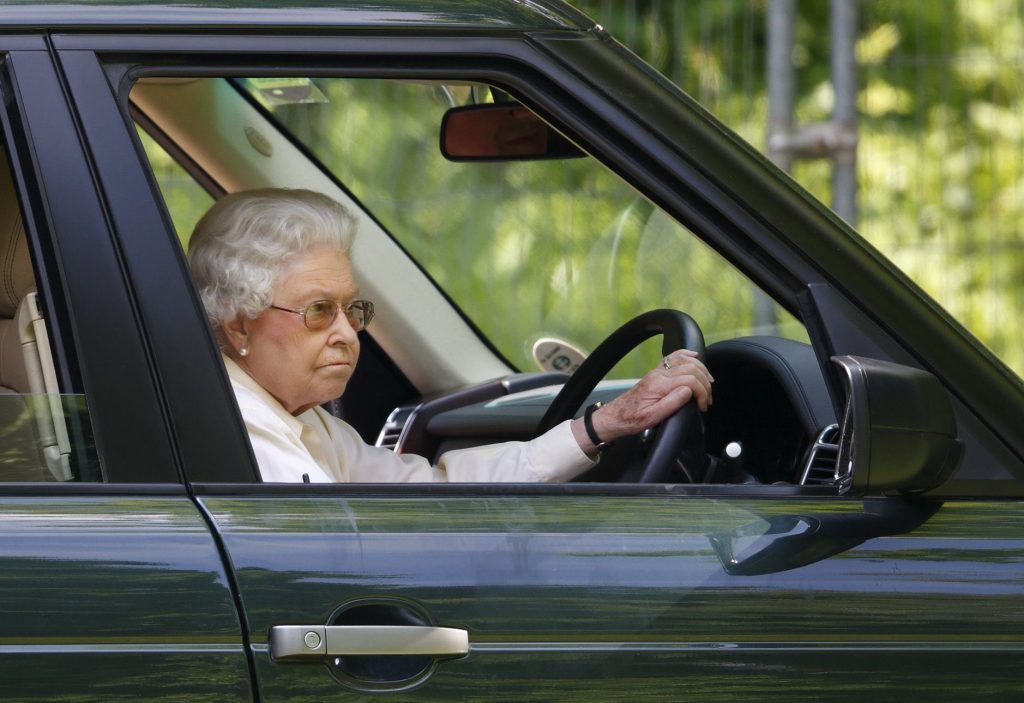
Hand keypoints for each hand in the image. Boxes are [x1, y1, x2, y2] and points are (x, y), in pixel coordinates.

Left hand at [570, 349, 712, 452]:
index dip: (702, 393)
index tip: (703, 406)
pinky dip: (686, 355)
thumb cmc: (633, 419)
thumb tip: (689, 391)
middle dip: (705, 383)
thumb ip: (671, 403)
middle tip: (707, 400)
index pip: (690, 381)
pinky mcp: (657, 372)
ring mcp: (658, 371)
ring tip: (708, 384)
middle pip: (691, 369)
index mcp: (659, 385)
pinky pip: (673, 357)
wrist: (617, 416)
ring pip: (685, 360)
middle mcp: (659, 374)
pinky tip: (694, 356)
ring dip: (701, 370)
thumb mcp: (652, 418)